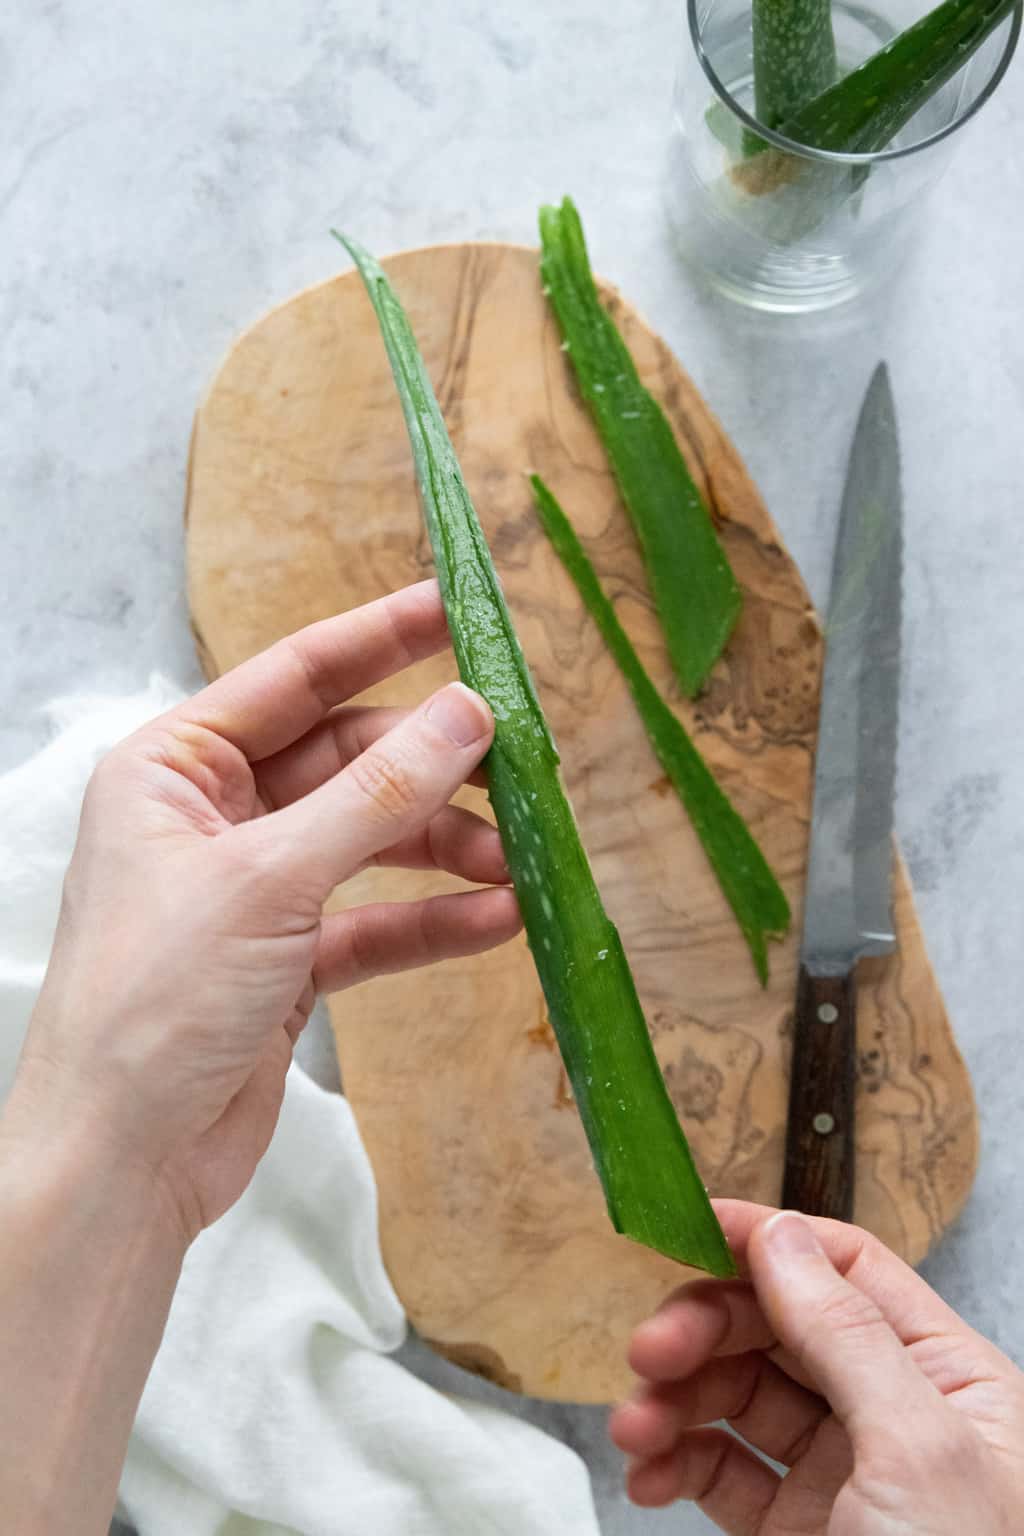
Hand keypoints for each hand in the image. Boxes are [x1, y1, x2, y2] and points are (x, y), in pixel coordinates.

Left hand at [4, 579, 520, 1242]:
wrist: (120, 1161)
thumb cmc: (154, 1002)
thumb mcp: (270, 880)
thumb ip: (376, 797)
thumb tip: (466, 713)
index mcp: (173, 768)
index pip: (293, 678)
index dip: (380, 639)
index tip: (457, 607)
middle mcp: (212, 818)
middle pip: (347, 762)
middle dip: (433, 767)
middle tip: (520, 761)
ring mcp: (253, 890)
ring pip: (370, 843)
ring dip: (447, 849)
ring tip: (521, 859)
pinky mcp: (286, 961)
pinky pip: (375, 921)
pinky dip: (434, 920)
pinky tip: (499, 919)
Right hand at [610, 1200, 1023, 1533]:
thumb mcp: (918, 1454)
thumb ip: (846, 1335)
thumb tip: (781, 1235)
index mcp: (950, 1377)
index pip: (847, 1270)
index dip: (765, 1240)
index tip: (684, 1228)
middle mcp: (894, 1414)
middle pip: (777, 1326)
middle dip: (704, 1329)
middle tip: (646, 1352)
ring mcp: (844, 1476)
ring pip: (738, 1396)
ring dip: (674, 1399)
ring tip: (633, 1431)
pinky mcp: (798, 1533)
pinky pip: (722, 1471)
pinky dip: (674, 1462)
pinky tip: (646, 1476)